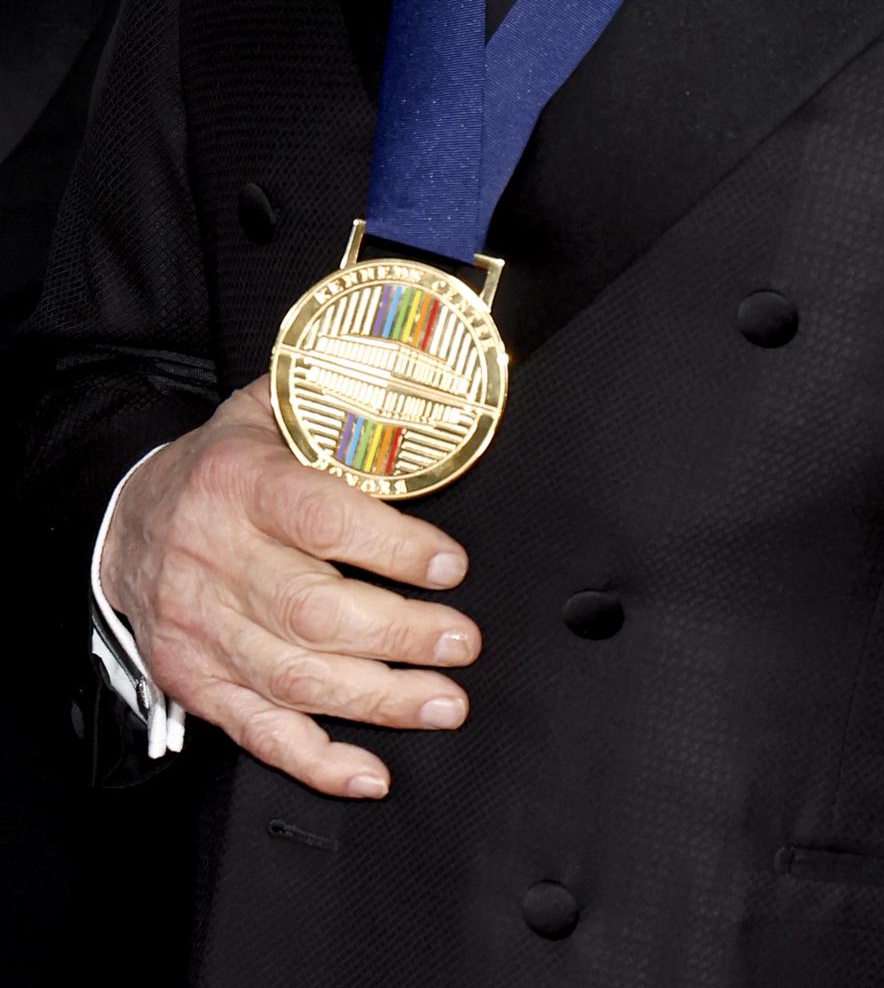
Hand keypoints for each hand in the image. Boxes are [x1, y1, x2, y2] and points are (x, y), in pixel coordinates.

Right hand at [100, 377, 478, 798]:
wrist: (124, 520)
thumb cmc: (220, 466)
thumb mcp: (267, 410)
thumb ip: (334, 408)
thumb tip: (418, 405)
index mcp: (239, 483)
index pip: (320, 519)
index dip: (391, 547)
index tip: (449, 566)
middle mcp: (216, 559)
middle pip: (314, 612)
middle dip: (401, 636)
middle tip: (462, 643)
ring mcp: (202, 629)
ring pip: (295, 678)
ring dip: (380, 700)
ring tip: (444, 703)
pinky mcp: (195, 681)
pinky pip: (258, 731)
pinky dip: (317, 761)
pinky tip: (370, 773)